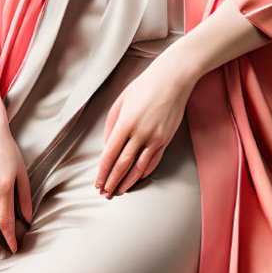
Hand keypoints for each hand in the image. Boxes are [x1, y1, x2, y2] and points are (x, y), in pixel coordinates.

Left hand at [95, 54, 195, 198]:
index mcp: (126, 123)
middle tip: (106, 194)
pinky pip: (153, 161)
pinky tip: (137, 179)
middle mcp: (141, 133)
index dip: (103, 172)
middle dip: (112, 182)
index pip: (110, 155)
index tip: (98, 182)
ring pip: (139, 168)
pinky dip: (144, 173)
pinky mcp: (166, 139)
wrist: (173, 79)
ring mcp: (156, 138)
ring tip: (119, 192)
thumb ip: (112, 124)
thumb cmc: (145, 86)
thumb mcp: (121, 101)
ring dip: (128, 182)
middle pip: (123, 165)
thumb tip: (108, 144)